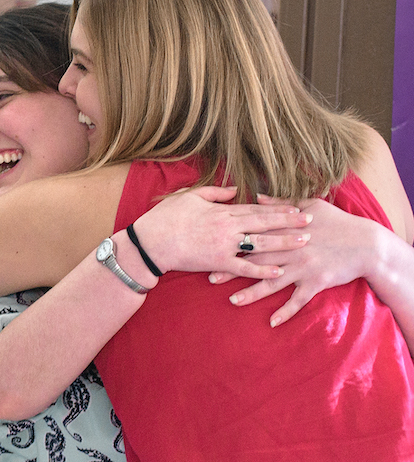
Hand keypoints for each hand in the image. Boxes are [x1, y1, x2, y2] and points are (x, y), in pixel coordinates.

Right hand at [129, 186, 310, 279]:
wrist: (150, 243)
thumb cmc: (165, 218)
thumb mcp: (188, 197)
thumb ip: (214, 193)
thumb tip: (235, 190)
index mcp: (221, 211)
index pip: (256, 208)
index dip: (278, 207)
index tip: (297, 206)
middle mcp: (227, 227)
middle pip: (264, 223)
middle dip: (289, 221)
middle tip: (311, 220)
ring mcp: (224, 245)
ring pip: (260, 244)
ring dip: (283, 243)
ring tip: (304, 242)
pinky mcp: (218, 263)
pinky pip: (244, 267)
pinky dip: (262, 270)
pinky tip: (278, 271)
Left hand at [219, 196, 386, 325]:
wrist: (368, 244)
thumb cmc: (339, 222)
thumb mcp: (310, 205)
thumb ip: (281, 204)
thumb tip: (257, 196)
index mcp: (287, 229)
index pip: (254, 236)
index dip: (233, 242)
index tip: (212, 248)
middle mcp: (292, 249)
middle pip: (256, 260)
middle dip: (233, 269)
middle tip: (210, 277)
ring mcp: (304, 267)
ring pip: (272, 282)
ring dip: (252, 293)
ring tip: (233, 301)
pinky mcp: (317, 282)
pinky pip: (298, 300)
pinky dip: (286, 311)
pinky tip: (272, 322)